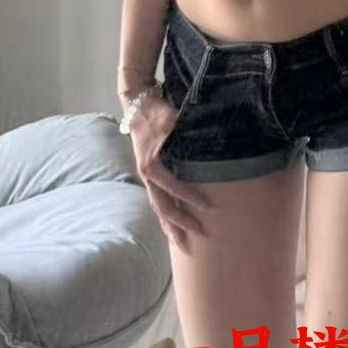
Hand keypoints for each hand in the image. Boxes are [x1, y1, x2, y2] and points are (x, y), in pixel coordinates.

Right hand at [128, 91, 212, 253]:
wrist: (137, 105)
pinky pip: (157, 200)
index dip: (191, 199)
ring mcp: (146, 177)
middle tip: (199, 235)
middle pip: (163, 207)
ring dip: (170, 226)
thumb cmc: (156, 112)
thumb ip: (185, 131)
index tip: (209, 207)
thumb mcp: (171, 120)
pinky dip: (165, 215)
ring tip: (182, 243)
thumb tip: (208, 138)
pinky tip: (171, 225)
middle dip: (180, 224)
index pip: (173, 189)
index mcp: (151, 167)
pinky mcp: (148, 175)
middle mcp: (147, 176)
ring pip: (158, 208)